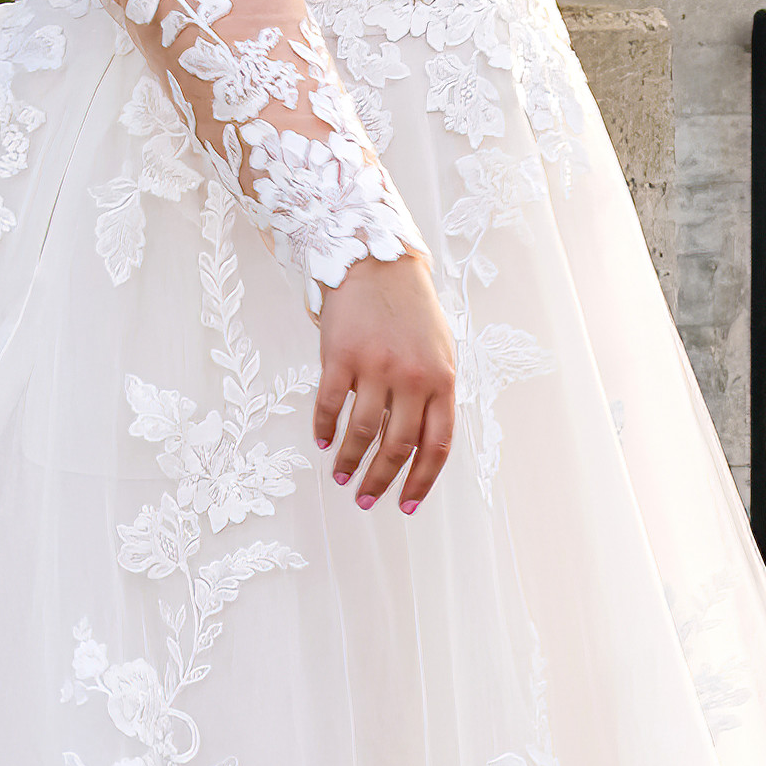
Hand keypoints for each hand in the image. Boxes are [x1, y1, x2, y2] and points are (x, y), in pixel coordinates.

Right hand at [312, 250, 459, 509]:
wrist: (376, 262)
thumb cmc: (411, 311)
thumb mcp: (438, 351)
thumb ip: (434, 395)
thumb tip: (422, 444)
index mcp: (442, 379)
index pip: (438, 444)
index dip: (422, 479)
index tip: (407, 503)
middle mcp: (412, 376)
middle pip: (398, 446)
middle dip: (381, 480)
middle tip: (366, 499)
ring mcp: (375, 366)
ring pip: (362, 432)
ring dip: (350, 461)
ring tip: (342, 477)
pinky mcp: (340, 356)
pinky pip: (330, 405)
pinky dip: (325, 429)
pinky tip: (323, 442)